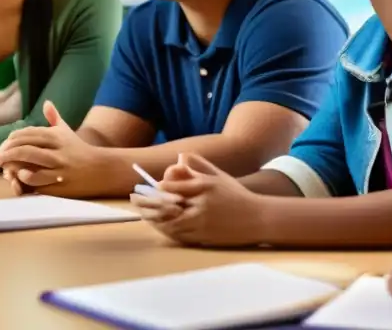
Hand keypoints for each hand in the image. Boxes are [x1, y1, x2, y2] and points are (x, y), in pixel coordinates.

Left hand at [0, 101, 120, 197]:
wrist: (100, 169)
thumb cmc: (79, 150)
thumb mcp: (67, 132)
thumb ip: (55, 118)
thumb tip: (47, 102)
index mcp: (57, 135)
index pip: (29, 134)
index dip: (13, 139)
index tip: (4, 144)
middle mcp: (57, 148)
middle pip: (27, 146)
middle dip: (8, 151)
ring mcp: (59, 165)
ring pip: (32, 160)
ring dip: (13, 163)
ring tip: (3, 166)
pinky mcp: (59, 182)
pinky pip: (39, 179)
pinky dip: (28, 176)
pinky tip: (19, 175)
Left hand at [133, 153, 264, 246]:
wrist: (257, 218)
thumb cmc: (236, 195)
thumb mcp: (219, 175)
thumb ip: (199, 164)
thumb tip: (179, 156)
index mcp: (205, 185)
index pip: (173, 186)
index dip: (157, 188)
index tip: (146, 187)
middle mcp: (202, 203)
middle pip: (166, 205)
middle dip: (147, 203)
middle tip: (134, 199)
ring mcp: (202, 222)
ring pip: (170, 222)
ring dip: (152, 219)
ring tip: (142, 214)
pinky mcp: (204, 236)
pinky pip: (179, 235)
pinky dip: (165, 230)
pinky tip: (157, 226)